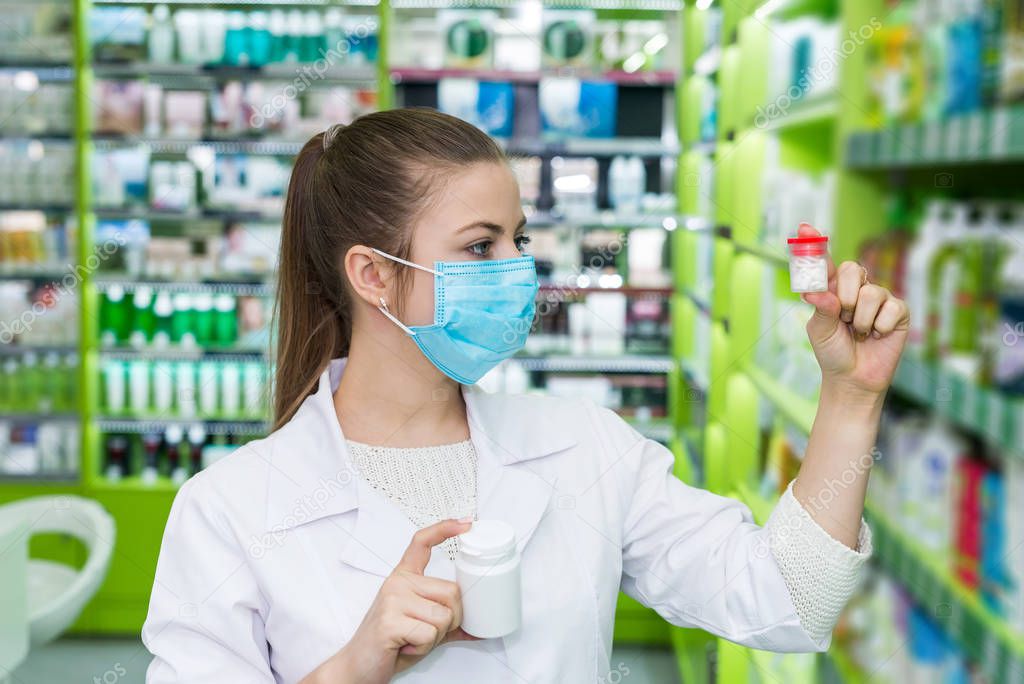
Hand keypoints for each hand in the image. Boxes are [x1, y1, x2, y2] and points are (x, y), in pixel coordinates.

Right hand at [304, 519, 475, 683]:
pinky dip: (422, 648)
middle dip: (450, 621)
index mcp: (404, 578)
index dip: (445, 529)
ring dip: (435, 637)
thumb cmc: (390, 645)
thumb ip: (446, 619)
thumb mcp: (422, 626)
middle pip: (452, 592)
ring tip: (412, 639)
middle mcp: (398, 582)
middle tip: (426, 632)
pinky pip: (429, 634)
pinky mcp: (389, 620)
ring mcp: (392, 599)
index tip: (465, 523)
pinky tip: (405, 646)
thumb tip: (479, 626)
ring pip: (444, 615)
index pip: (422, 543)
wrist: (357, 667)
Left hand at [798, 223, 909, 399]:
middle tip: (843, 318)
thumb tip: (816, 291)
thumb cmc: (833, 351)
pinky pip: (890, 309)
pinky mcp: (898, 312)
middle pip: (851, 269)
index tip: (804, 228)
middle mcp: (857, 288)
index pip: (825, 262)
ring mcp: (879, 298)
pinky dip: (879, 328)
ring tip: (859, 333)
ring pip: (871, 293)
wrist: (852, 378)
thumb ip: (821, 307)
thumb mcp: (820, 329)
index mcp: (833, 289)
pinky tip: (877, 336)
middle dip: (844, 297)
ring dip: (860, 321)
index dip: (815, 243)